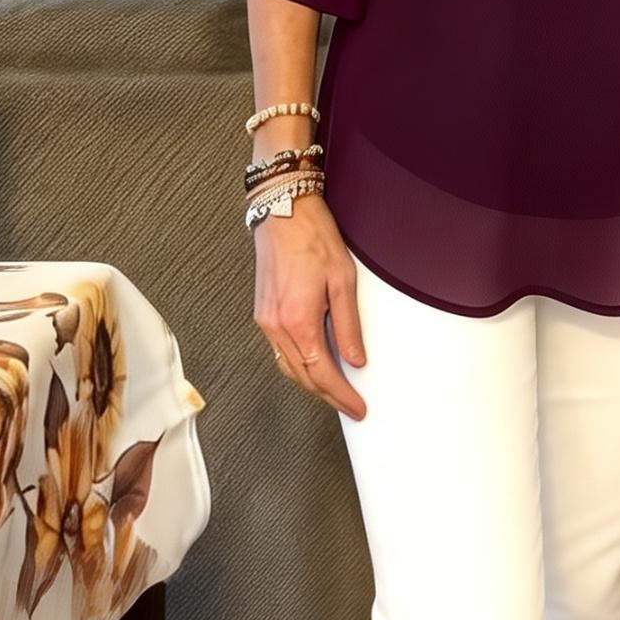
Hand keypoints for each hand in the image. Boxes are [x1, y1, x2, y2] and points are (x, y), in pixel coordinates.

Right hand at [253, 197, 367, 417]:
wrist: (284, 212)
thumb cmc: (313, 238)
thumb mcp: (343, 281)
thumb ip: (348, 326)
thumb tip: (355, 360)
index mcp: (298, 321)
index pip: (321, 373)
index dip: (341, 395)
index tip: (356, 408)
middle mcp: (276, 326)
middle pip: (302, 377)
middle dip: (327, 396)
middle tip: (350, 407)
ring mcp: (265, 321)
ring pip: (287, 367)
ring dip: (310, 384)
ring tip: (334, 391)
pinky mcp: (262, 313)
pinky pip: (279, 352)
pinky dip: (296, 366)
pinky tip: (311, 365)